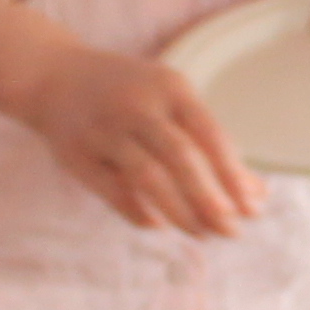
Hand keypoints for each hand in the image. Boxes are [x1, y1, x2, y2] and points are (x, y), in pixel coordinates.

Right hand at [36, 44, 266, 237]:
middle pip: (181, 158)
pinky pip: (112, 191)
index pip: (210, 135)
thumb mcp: (170, 100)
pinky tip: (157, 224)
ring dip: (179, 211)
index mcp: (169, 88)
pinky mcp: (76, 154)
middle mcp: (137, 106)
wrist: (53, 75)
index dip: (233, 175)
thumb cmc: (129, 92)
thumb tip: (256, 192)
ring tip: (201, 234)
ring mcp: (104, 129)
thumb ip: (210, 142)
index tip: (251, 208)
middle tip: (231, 231)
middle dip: (209, 199)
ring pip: (148, 177)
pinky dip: (137, 211)